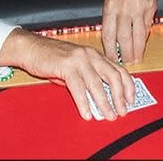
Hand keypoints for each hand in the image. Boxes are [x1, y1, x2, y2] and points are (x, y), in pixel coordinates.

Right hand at [0, 29, 134, 119]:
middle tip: (122, 111)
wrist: (31, 48)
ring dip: (104, 102)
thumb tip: (101, 99)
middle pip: (112, 76)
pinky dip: (84, 102)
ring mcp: (79, 59)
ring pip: (97, 84)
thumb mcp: (75, 67)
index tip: (131, 100)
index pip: (119, 69)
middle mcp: (91, 55)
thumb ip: (88, 79)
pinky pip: (78, 87)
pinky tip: (87, 113)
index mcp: (96, 54)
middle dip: (119, 96)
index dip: (128, 86)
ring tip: (108, 115)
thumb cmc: (53, 58)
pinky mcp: (66, 66)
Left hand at [101, 0, 162, 64]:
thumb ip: (109, 16)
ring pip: (138, 35)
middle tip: (125, 62)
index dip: (109, 50)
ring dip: (137, 50)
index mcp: (111, 6)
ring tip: (136, 58)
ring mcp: (139, 8)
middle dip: (124, 54)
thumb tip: (109, 38)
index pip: (108, 34)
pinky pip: (147, 27)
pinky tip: (142, 44)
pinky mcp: (150, 8)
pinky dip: (144, 37)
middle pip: (123, 37)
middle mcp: (124, 8)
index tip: (111, 59)